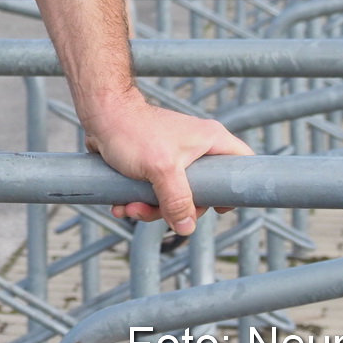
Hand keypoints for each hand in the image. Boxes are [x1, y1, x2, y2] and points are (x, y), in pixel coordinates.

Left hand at [83, 90, 253, 234]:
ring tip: (129, 208)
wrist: (100, 114)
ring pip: (175, 196)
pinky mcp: (154, 164)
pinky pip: (154, 191)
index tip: (219, 208)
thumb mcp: (161, 170)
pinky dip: (139, 201)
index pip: (242, 162)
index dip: (238, 187)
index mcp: (210, 141)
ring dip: (150, 209)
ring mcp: (175, 157)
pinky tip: (121, 204)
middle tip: (156, 213)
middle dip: (176, 209)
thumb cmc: (132, 131)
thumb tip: (186, 228)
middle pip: (203, 192)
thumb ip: (178, 201)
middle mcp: (197, 148)